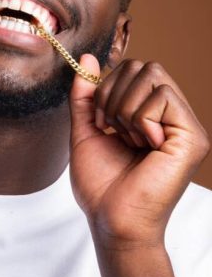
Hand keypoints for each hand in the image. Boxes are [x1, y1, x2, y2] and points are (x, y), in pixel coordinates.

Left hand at [68, 55, 209, 249]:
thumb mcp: (85, 130)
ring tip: (128, 141)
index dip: (107, 89)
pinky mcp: (192, 137)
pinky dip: (139, 119)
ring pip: (151, 76)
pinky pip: (162, 97)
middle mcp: (170, 116)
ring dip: (124, 109)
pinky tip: (143, 146)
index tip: (102, 124)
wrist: (111, 219)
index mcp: (149, 114)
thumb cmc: (100, 183)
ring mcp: (184, 125)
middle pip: (143, 66)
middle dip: (113, 96)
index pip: (132, 69)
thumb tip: (88, 58)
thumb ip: (86, 95)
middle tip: (113, 132)